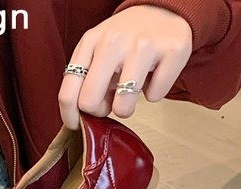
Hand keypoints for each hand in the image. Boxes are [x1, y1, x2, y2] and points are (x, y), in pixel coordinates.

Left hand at [58, 6, 192, 128]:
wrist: (164, 8)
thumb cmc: (125, 39)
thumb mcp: (97, 50)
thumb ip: (85, 79)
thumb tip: (80, 117)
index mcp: (90, 43)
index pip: (67, 94)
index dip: (70, 117)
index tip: (77, 125)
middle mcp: (113, 42)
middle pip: (90, 103)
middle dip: (100, 111)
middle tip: (110, 101)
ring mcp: (143, 46)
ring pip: (122, 107)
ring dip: (126, 107)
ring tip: (131, 90)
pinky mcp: (172, 51)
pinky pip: (155, 96)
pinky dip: (155, 92)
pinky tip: (153, 75)